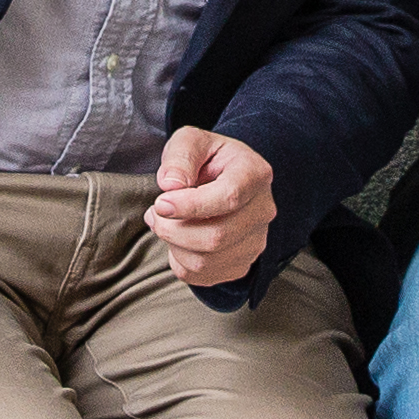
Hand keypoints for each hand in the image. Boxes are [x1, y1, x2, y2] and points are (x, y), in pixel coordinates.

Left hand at [148, 128, 278, 286]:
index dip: (190, 205)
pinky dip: (180, 261)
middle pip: (217, 236)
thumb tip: (170, 184)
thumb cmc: (207, 159)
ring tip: (165, 223)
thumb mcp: (191, 142)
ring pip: (206, 261)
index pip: (229, 198)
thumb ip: (180, 157)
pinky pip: (202, 276)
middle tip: (154, 213)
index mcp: (255, 174)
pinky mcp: (242, 264)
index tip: (160, 203)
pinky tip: (179, 239)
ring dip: (173, 245)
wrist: (223, 179)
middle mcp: (263, 210)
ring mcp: (256, 241)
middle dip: (173, 229)